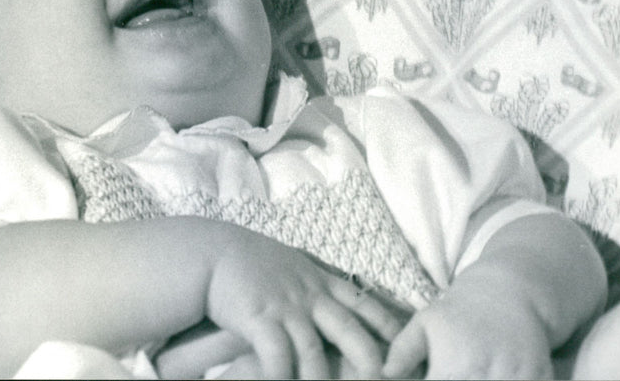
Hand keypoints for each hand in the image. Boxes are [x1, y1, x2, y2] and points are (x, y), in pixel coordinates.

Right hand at [206, 228, 403, 378]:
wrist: (213, 251)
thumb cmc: (250, 260)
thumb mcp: (291, 263)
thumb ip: (313, 281)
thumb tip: (334, 296)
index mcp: (319, 279)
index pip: (363, 302)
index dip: (387, 323)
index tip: (406, 342)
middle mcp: (308, 294)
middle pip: (349, 330)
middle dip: (370, 359)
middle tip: (383, 379)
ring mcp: (285, 307)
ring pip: (314, 351)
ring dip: (322, 380)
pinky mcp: (259, 319)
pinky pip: (277, 355)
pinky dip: (282, 376)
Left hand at [382, 281, 553, 379]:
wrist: (510, 291)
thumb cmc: (459, 312)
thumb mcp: (425, 323)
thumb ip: (403, 352)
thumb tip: (383, 373)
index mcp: (452, 367)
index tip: (431, 377)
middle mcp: (484, 374)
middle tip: (452, 373)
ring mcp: (515, 378)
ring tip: (470, 372)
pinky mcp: (541, 378)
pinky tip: (492, 374)